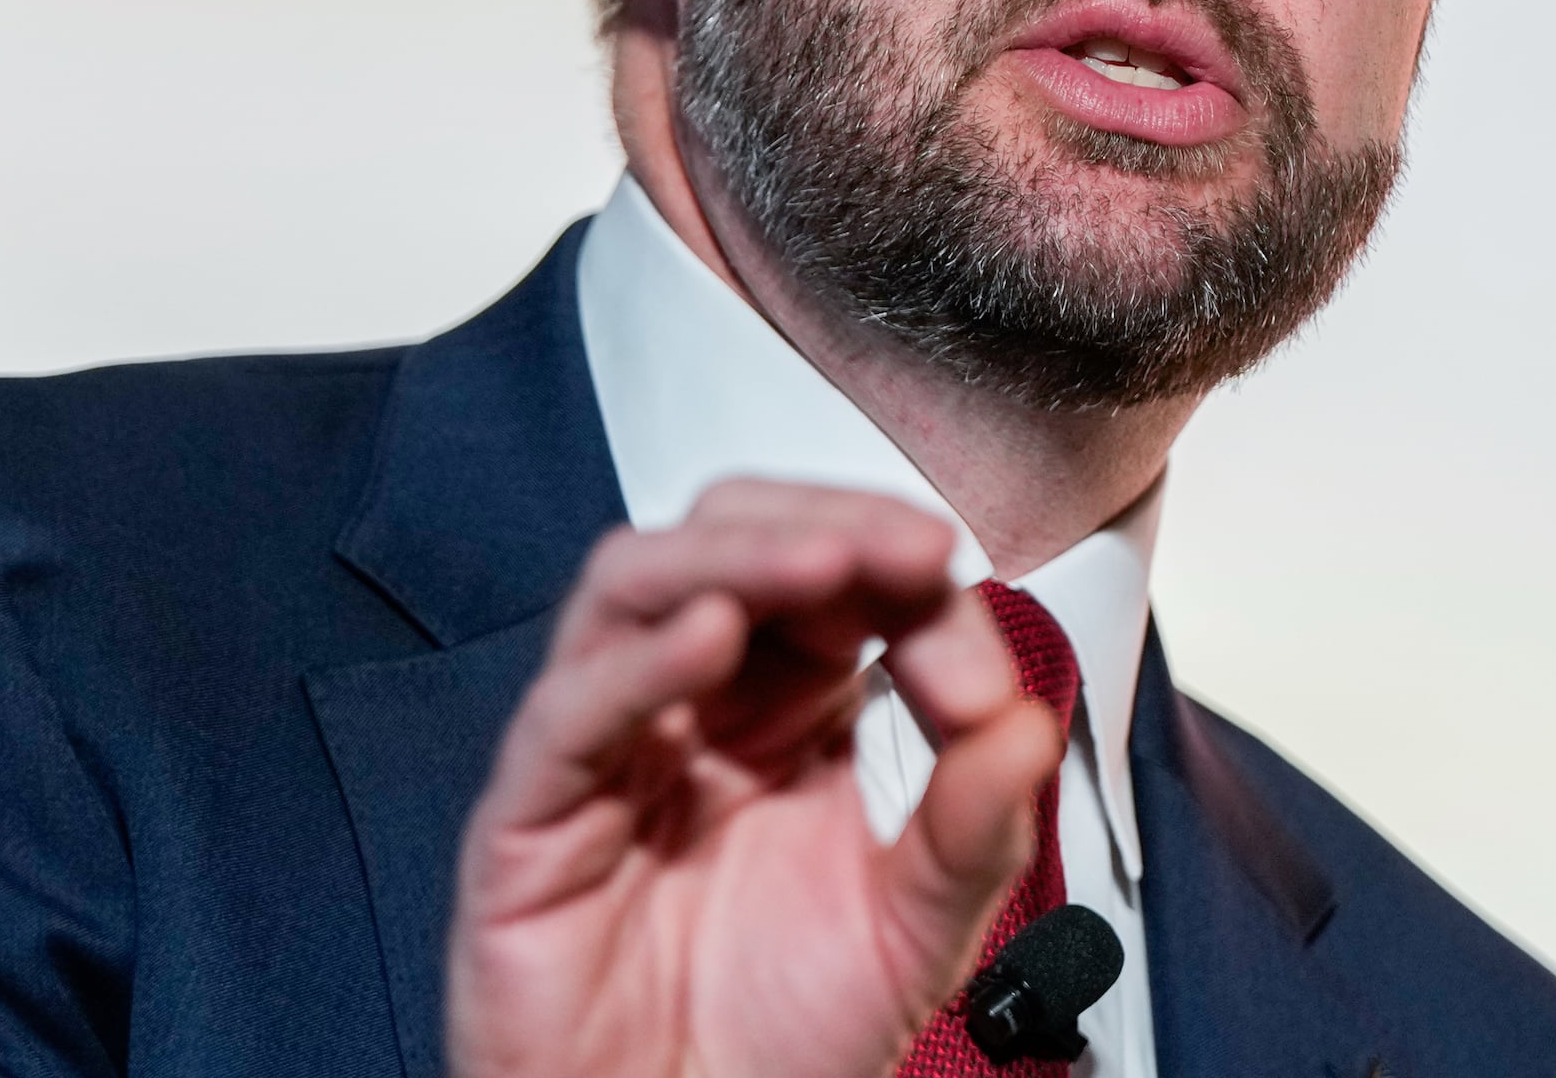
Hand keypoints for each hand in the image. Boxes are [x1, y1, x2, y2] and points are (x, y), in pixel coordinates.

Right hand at [444, 479, 1062, 1077]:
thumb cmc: (769, 1047)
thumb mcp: (915, 931)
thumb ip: (973, 827)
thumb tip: (1027, 718)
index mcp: (778, 720)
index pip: (830, 588)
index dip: (904, 582)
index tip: (971, 621)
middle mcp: (686, 714)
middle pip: (722, 545)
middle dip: (820, 530)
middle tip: (909, 549)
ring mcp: (603, 752)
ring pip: (630, 589)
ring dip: (731, 558)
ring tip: (823, 563)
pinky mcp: (529, 817)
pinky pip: (570, 712)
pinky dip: (639, 664)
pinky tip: (712, 638)